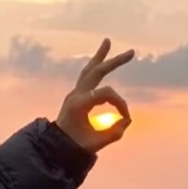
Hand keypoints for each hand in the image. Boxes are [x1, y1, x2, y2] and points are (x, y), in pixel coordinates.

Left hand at [54, 37, 133, 152]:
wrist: (56, 147)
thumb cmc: (75, 145)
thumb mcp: (96, 143)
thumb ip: (113, 133)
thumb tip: (126, 120)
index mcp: (79, 104)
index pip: (107, 93)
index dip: (120, 104)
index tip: (126, 118)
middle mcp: (75, 94)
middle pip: (96, 72)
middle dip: (114, 61)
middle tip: (131, 52)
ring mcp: (74, 93)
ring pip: (88, 70)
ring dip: (99, 57)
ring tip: (106, 41)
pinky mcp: (76, 95)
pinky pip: (86, 77)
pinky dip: (95, 67)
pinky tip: (101, 59)